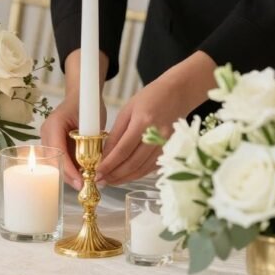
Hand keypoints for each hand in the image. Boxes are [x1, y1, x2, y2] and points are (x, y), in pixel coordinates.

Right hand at [40, 96, 106, 188]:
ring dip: (68, 175)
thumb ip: (91, 141)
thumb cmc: (87, 105)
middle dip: (67, 175)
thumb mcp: (91, 121)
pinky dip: (69, 170)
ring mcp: (48, 139)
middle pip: (52, 161)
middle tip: (82, 186)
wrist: (81, 97)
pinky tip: (81, 177)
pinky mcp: (54, 145)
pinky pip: (59, 160)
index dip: (67, 168)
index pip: (57, 151)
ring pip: (54, 163)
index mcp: (54, 125)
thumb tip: (97, 165)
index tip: (80, 180)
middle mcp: (47, 133)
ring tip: (83, 184)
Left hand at [98, 51, 217, 184]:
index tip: (97, 172)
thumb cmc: (150, 98)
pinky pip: (151, 167)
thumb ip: (116, 133)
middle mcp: (156, 135)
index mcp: (143, 122)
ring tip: (110, 181)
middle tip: (101, 180)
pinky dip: (138, 174)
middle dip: (115, 175)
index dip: (109, 164)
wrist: (178, 93)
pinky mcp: (170, 149)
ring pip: (143, 169)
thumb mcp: (127, 110)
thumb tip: (104, 155)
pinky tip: (126, 176)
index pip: (123, 149)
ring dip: (125, 178)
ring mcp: (166, 144)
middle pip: (133, 163)